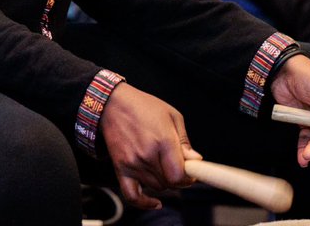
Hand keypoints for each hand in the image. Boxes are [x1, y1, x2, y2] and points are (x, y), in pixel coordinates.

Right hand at [101, 83, 201, 209]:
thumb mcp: (172, 116)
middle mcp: (147, 155)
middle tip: (179, 166)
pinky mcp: (121, 169)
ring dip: (164, 181)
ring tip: (164, 166)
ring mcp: (133, 164)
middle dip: (179, 177)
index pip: (179, 176)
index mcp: (163, 141)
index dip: (189, 177)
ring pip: (156, 187)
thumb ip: (184, 140)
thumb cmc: (144, 107)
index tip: (191, 172)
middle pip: (170, 183)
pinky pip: (132, 196)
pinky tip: (155, 202)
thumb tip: (196, 160)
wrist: (113, 105)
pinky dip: (144, 203)